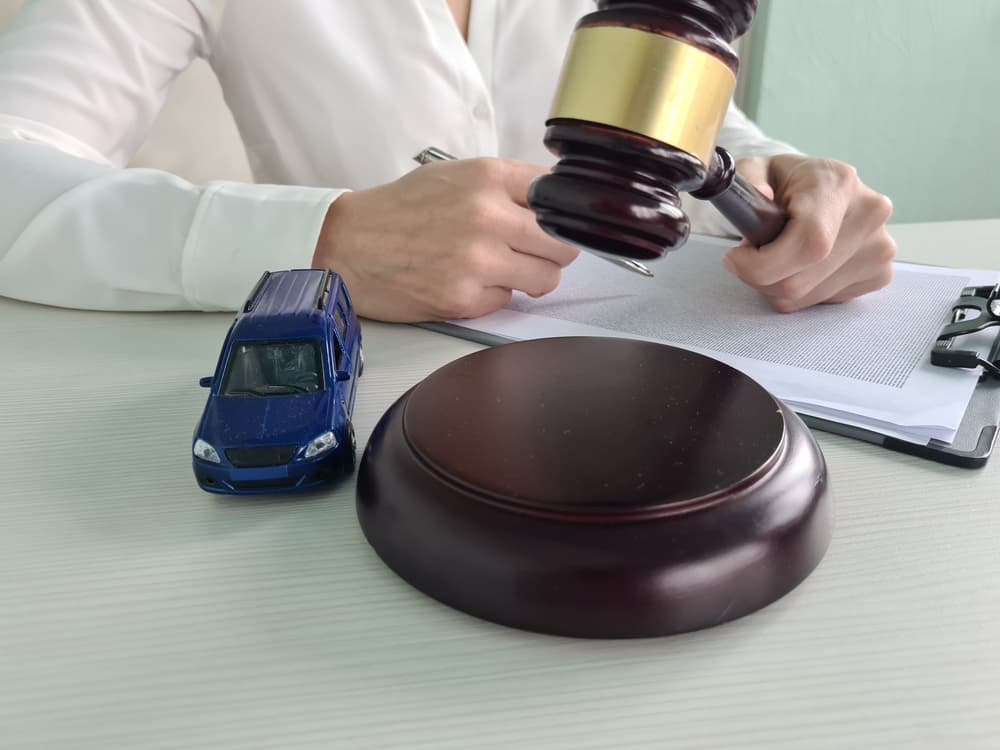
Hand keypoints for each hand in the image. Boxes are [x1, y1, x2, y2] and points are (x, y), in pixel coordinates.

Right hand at [313, 158, 578, 321]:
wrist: (349, 244)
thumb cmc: (401, 210)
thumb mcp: (454, 176)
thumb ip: (504, 186)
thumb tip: (554, 203)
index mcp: (487, 177)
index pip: (559, 195)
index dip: (562, 212)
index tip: (558, 222)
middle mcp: (487, 216)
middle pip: (564, 243)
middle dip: (555, 251)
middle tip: (534, 253)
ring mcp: (477, 260)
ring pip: (546, 278)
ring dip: (532, 278)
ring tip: (503, 270)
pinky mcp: (464, 298)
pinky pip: (507, 301)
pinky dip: (494, 296)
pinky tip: (468, 283)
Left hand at [723, 154, 895, 311]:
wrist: (819, 188)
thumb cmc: (781, 181)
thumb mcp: (754, 169)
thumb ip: (746, 179)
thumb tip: (760, 195)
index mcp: (838, 182)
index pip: (809, 242)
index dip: (764, 263)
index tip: (735, 258)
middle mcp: (869, 213)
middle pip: (801, 279)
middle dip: (760, 277)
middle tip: (748, 257)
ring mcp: (879, 247)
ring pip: (805, 296)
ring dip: (775, 286)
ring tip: (775, 256)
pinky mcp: (879, 274)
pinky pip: (821, 302)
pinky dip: (798, 293)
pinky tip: (800, 266)